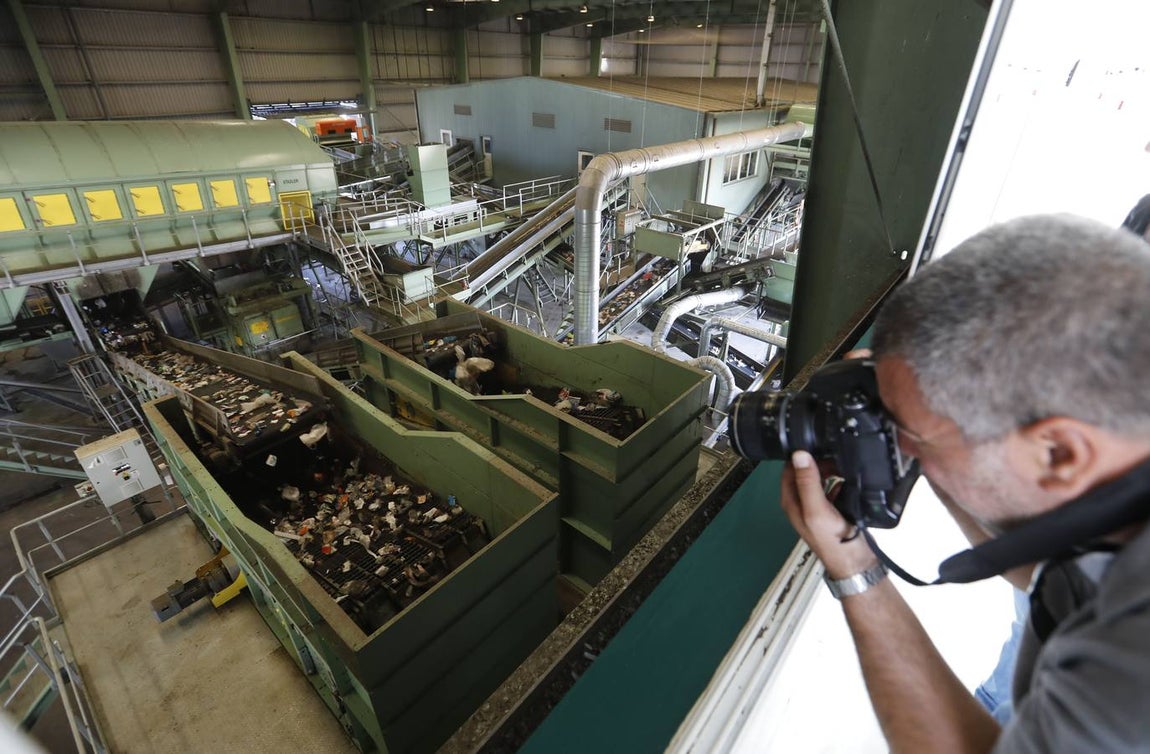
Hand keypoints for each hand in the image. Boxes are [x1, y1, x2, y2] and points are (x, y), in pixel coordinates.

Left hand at [781, 450, 880, 579]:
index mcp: (791, 500)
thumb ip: (808, 483)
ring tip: (842, 466)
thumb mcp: (817, 510)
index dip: (800, 455)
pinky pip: (834, 488)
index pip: (789, 468)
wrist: (856, 563)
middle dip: (818, 461)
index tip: (815, 445)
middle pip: (805, 471)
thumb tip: (799, 455)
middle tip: (834, 456)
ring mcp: (817, 506)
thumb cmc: (833, 542)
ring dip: (830, 470)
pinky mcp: (832, 509)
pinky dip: (841, 482)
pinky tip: (849, 483)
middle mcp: (801, 502)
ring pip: (820, 478)